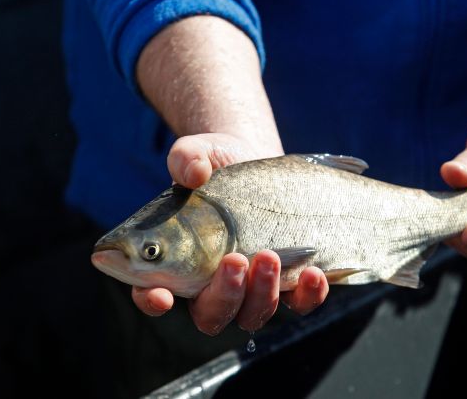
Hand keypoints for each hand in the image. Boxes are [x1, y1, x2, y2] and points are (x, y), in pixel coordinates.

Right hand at [131, 133, 328, 333]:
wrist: (258, 160)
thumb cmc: (217, 162)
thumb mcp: (200, 152)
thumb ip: (186, 158)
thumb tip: (193, 173)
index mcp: (175, 261)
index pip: (152, 294)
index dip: (152, 300)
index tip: (162, 295)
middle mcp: (210, 285)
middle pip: (211, 314)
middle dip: (224, 294)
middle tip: (234, 259)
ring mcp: (251, 289)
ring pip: (254, 314)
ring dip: (263, 294)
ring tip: (270, 256)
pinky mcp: (288, 281)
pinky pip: (299, 304)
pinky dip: (308, 296)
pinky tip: (314, 272)